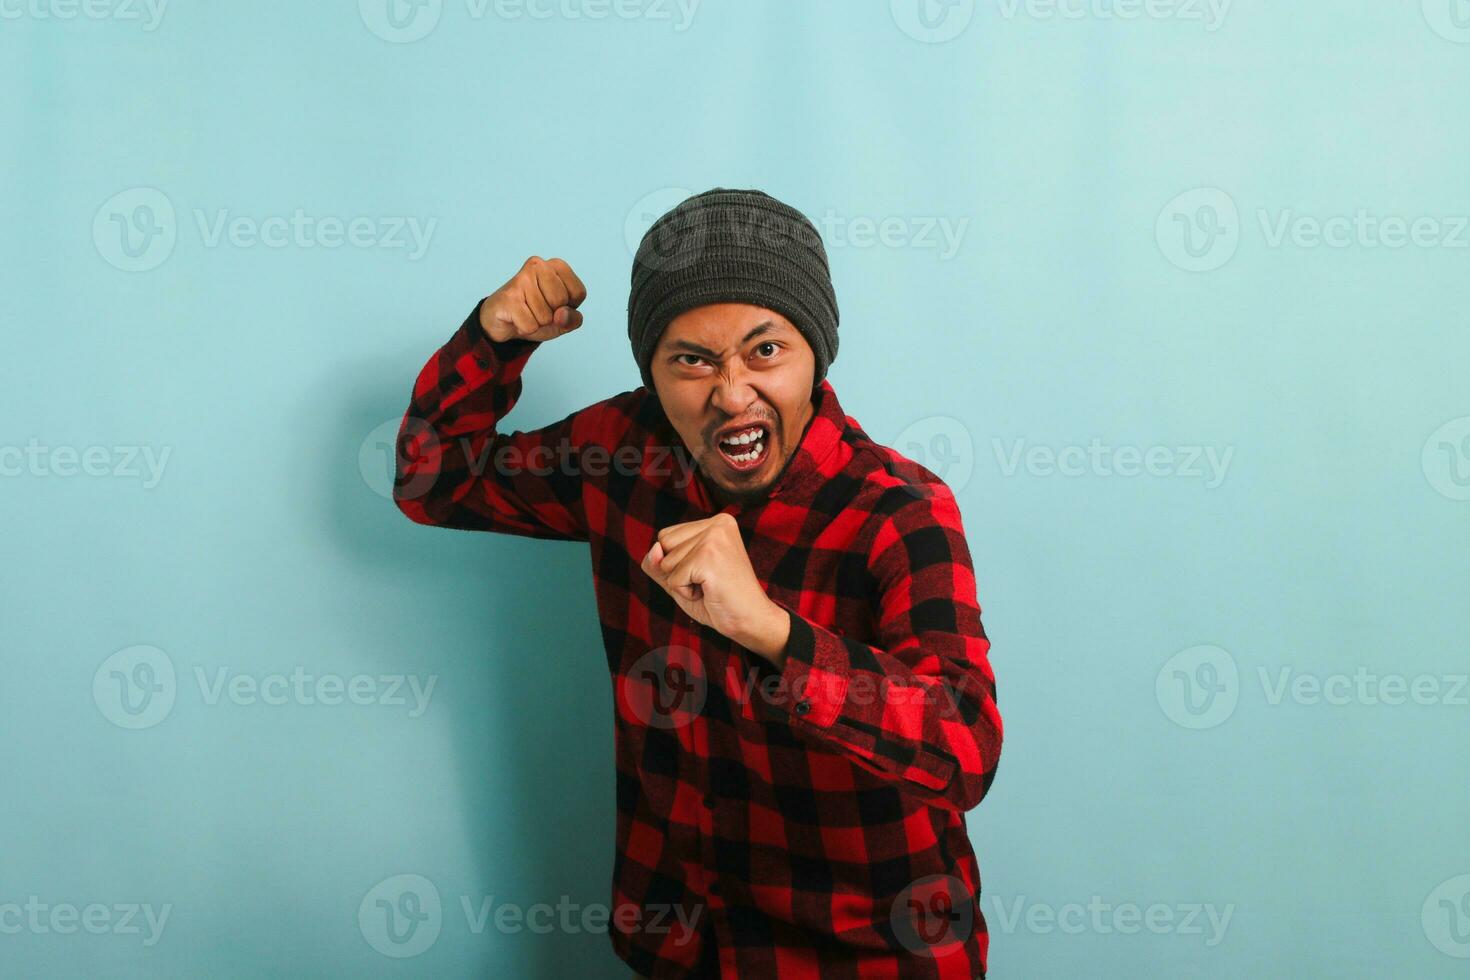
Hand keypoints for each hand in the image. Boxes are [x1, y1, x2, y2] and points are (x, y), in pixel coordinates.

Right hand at [479, 256, 587, 342]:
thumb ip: (574, 319)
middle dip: (552, 315)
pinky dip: (525, 329)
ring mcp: (522, 278)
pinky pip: (530, 325)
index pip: (578, 293)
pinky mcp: (509, 296)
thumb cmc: (536, 315)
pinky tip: (516, 318)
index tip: (553, 303)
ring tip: (526, 313)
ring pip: (545, 316)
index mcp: (557, 265)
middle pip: (561, 302)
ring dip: (537, 323)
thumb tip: (561, 315)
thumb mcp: (563, 320)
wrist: (503, 323)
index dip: (568, 306)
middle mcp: (538, 265)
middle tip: (537, 309)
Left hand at [640, 513, 789, 663]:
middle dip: (677, 570)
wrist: (752, 621)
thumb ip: (659, 563)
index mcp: (716, 522)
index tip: (707, 572)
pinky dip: (686, 593)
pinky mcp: (709, 557)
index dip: (677, 562)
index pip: (666, 536)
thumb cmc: (719, 600)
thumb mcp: (681, 578)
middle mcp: (717, 523)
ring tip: (711, 586)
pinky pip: (673, 579)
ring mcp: (714, 538)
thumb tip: (653, 549)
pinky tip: (711, 592)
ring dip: (682, 583)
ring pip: (666, 562)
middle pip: (663, 544)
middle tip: (709, 581)